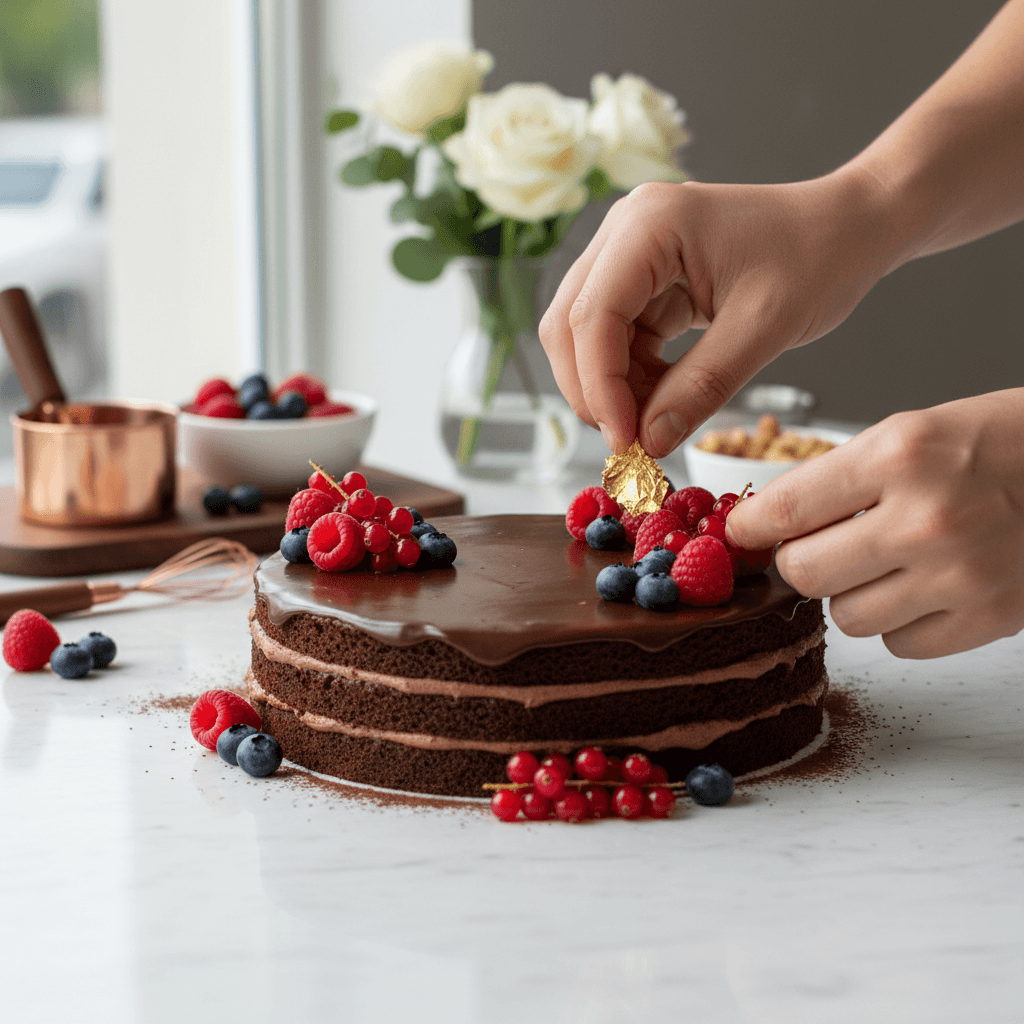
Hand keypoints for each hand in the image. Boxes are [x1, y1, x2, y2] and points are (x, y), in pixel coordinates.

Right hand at [539, 170, 901, 456]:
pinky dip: (630, 378)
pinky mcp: (643, 278)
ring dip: (610, 388)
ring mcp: (629, 253)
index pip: (592, 316)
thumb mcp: (764, 328)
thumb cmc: (820, 257)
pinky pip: (615, 338)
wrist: (850, 226)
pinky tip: (662, 401)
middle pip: (569, 325)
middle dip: (592, 390)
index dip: (599, 387)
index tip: (625, 443)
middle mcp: (625, 230)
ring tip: (653, 424)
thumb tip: (648, 443)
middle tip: (630, 443)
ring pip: (584, 336)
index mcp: (649, 225)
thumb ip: (701, 387)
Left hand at [725, 390, 1023, 657]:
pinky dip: (898, 623)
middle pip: (803, 573)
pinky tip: (924, 587)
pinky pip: (898, 645)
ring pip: (845, 617)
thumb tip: (762, 524)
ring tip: (886, 562)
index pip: (784, 509)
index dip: (750, 528)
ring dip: (851, 594)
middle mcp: (927, 518)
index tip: (743, 534)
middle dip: (799, 563)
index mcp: (900, 455)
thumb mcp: (910, 432)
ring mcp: (960, 576)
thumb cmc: (999, 443)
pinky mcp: (987, 620)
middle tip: (818, 547)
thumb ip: (835, 479)